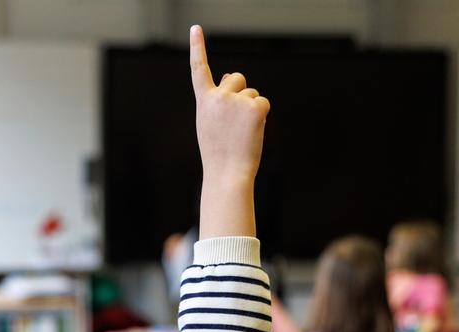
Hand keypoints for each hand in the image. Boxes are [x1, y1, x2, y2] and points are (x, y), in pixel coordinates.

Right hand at [190, 25, 269, 186]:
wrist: (227, 173)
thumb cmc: (219, 152)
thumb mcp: (210, 122)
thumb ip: (218, 99)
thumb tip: (230, 76)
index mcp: (204, 101)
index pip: (199, 69)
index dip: (198, 48)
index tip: (195, 29)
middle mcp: (218, 96)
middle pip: (237, 78)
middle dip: (241, 92)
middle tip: (236, 120)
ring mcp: (237, 100)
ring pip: (252, 93)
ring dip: (251, 110)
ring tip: (241, 133)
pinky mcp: (255, 107)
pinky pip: (263, 102)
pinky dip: (261, 116)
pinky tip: (252, 131)